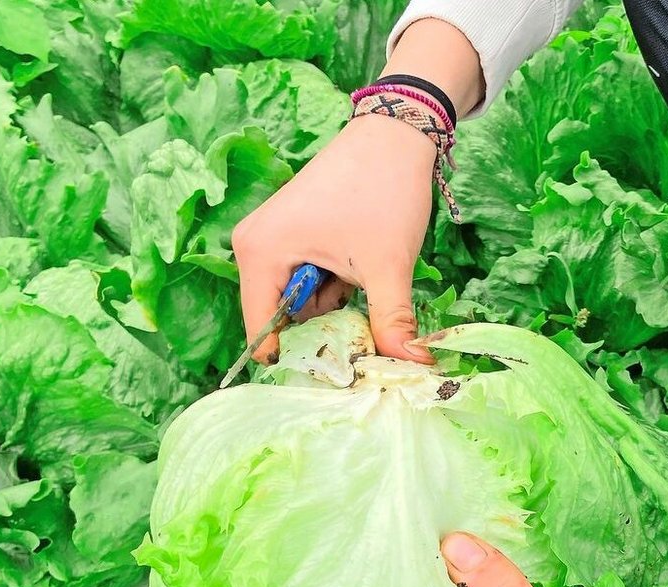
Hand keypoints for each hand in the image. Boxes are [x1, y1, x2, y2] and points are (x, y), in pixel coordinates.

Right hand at [231, 19, 482, 364]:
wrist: (397, 131)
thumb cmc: (383, 191)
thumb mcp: (387, 266)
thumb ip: (392, 323)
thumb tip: (414, 368)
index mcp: (259, 255)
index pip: (262, 333)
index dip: (299, 360)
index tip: (339, 374)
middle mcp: (252, 248)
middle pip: (280, 320)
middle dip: (322, 334)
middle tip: (366, 335)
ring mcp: (270, 239)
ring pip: (298, 302)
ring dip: (332, 310)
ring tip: (368, 293)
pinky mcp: (290, 233)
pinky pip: (305, 281)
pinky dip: (333, 289)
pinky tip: (361, 278)